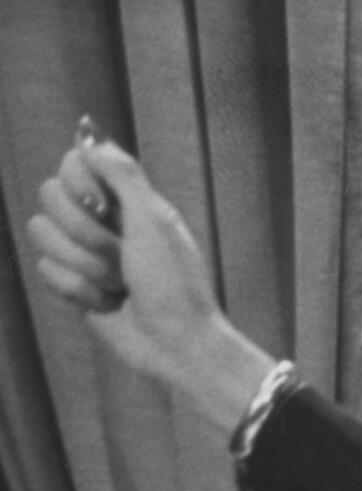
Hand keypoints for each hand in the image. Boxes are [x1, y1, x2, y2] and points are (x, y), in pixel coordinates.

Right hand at [23, 127, 270, 425]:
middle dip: (86, 233)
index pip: (73, 162)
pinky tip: (109, 303)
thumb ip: (122, 174)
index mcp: (127, 199)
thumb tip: (88, 132)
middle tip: (122, 257)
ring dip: (84, 265)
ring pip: (42, 234)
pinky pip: (46, 270)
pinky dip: (79, 290)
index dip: (79, 183)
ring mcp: (85, 251)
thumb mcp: (154, 221)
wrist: (176, 344)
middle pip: (50, 196)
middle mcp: (102, 219)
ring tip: (120, 284)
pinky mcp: (74, 283)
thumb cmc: (174, 284)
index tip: (103, 207)